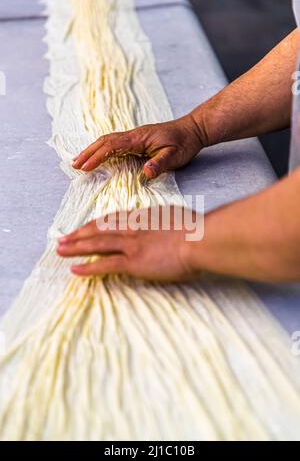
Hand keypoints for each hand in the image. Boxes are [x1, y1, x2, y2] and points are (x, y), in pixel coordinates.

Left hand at [57, 206, 200, 281]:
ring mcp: (131, 244)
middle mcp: (132, 228)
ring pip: (96, 244)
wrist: (199, 239)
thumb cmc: (196, 230)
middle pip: (98, 229)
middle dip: (78, 234)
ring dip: (76, 247)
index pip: (112, 219)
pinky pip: (105, 264)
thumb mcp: (177, 219)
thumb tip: (165, 225)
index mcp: (143, 217)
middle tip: (63, 238)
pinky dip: (88, 267)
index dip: (95, 224)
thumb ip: (164, 222)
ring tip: (60, 250)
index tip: (84, 227)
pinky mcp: (134, 261)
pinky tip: (75, 270)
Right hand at [72, 114, 203, 178]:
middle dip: (88, 152)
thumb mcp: (175, 156)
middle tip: (74, 165)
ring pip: (108, 140)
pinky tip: (99, 155)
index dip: (97, 156)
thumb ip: (160, 164)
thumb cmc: (184, 143)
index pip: (112, 146)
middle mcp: (134, 135)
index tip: (85, 167)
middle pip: (105, 141)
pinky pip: (114, 142)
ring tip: (79, 161)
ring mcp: (135, 136)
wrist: (193, 129)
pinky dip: (102, 148)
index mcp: (139, 138)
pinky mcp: (137, 139)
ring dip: (92, 149)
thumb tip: (145, 172)